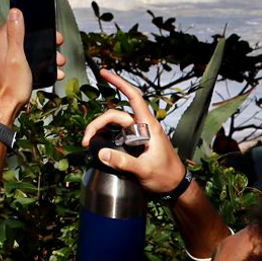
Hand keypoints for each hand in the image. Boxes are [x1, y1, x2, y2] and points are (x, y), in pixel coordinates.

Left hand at [0, 10, 63, 125]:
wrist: (5, 109)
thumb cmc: (10, 85)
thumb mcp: (16, 56)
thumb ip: (16, 34)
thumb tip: (15, 11)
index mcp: (2, 42)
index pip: (17, 22)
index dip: (34, 23)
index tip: (48, 29)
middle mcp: (2, 49)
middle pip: (26, 36)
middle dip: (44, 40)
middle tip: (57, 45)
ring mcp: (7, 60)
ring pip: (30, 51)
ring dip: (46, 55)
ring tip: (59, 62)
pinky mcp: (13, 71)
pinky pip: (29, 63)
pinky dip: (41, 66)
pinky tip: (53, 73)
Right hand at [81, 68, 184, 194]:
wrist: (175, 187)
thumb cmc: (166, 176)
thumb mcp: (144, 170)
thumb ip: (123, 162)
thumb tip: (101, 153)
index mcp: (149, 126)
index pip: (134, 97)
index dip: (119, 83)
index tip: (104, 73)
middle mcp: (142, 127)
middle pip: (115, 114)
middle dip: (98, 122)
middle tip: (86, 138)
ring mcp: (138, 134)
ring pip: (115, 124)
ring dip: (100, 129)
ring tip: (88, 142)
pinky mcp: (135, 143)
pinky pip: (117, 134)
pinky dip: (106, 135)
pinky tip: (98, 143)